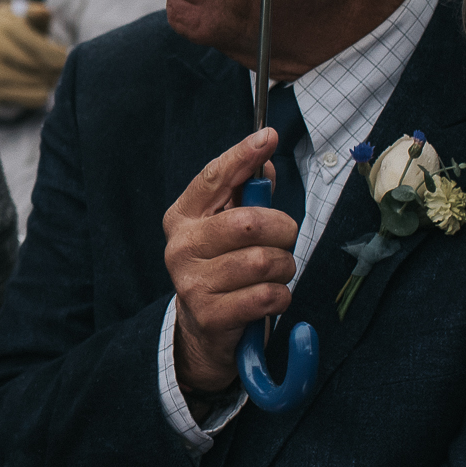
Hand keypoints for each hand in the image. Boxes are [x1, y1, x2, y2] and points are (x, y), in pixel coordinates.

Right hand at [162, 127, 298, 394]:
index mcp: (184, 217)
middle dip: (282, 231)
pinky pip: (267, 295)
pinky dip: (281, 296)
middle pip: (250, 223)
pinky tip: (270, 296)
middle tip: (283, 241)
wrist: (202, 330)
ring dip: (284, 267)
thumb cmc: (222, 269)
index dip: (242, 156)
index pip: (214, 178)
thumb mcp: (228, 229)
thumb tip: (265, 164)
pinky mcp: (210, 314)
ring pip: (264, 261)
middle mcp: (181, 246)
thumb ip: (246, 195)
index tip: (268, 136)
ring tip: (275, 273)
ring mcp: (192, 282)